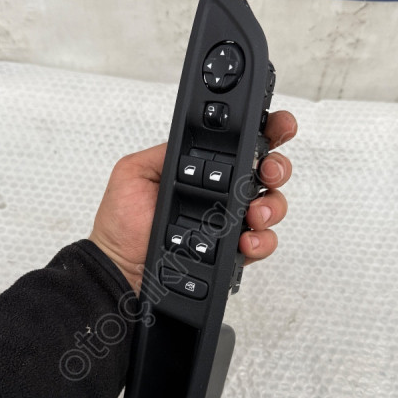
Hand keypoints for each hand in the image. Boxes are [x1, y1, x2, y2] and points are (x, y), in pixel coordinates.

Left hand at [90, 110, 296, 293]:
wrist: (120, 270)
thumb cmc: (121, 225)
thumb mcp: (133, 172)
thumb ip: (166, 151)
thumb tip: (196, 135)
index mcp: (202, 169)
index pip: (241, 144)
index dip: (266, 132)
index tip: (277, 127)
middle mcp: (222, 194)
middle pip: (268, 173)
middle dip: (277, 167)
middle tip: (268, 172)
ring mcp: (230, 223)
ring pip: (271, 207)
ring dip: (271, 206)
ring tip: (253, 214)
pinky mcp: (233, 252)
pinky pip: (262, 243)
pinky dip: (261, 241)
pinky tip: (245, 241)